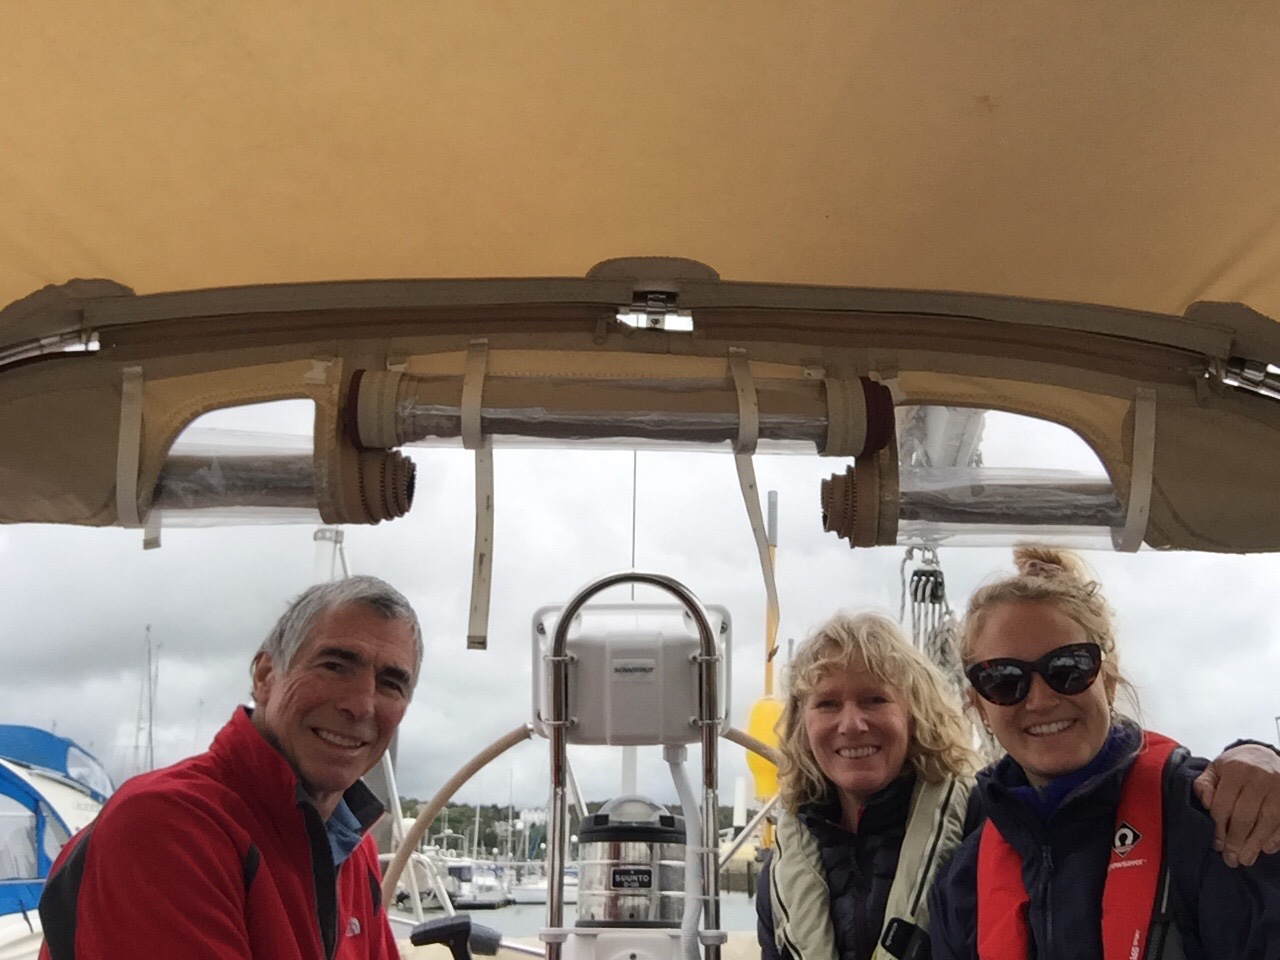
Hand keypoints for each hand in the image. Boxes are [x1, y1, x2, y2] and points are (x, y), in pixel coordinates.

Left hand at [1193, 743, 1279, 866]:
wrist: (1264, 754)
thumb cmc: (1236, 766)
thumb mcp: (1215, 769)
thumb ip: (1205, 784)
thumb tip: (1205, 803)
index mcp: (1236, 770)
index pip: (1223, 804)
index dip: (1218, 828)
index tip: (1216, 845)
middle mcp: (1260, 778)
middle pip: (1246, 816)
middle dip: (1236, 841)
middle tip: (1230, 859)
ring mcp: (1279, 788)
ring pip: (1268, 822)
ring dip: (1255, 844)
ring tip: (1245, 860)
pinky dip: (1276, 838)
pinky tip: (1265, 849)